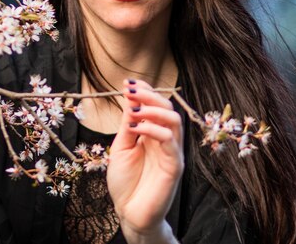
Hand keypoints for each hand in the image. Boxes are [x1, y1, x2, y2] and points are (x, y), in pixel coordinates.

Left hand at [107, 79, 183, 241]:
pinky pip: (169, 140)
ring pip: (174, 120)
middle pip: (168, 107)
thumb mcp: (120, 147)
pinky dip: (152, 129)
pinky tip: (135, 128)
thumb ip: (128, 125)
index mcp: (153, 133)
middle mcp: (166, 139)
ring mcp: (172, 151)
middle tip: (130, 90)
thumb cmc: (125, 182)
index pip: (156, 105)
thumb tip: (130, 98)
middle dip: (149, 94)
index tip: (127, 83)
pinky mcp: (174, 165)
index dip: (145, 91)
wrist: (129, 213)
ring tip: (135, 107)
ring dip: (154, 108)